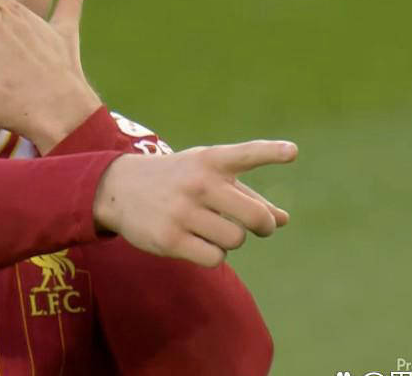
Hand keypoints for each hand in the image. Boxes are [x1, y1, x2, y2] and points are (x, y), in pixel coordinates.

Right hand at [94, 139, 297, 266]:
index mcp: (210, 161)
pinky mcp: (170, 238)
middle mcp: (197, 183)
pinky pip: (215, 258)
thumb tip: (283, 220)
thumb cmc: (177, 180)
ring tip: (211, 229)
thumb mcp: (208, 176)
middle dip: (263, 226)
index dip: (270, 153)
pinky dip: (213, 255)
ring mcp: (182, 211)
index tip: (292, 152)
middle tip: (259, 227)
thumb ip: (247, 195)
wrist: (119, 188)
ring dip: (231, 239)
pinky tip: (197, 243)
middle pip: (254, 217)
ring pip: (235, 239)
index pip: (244, 154)